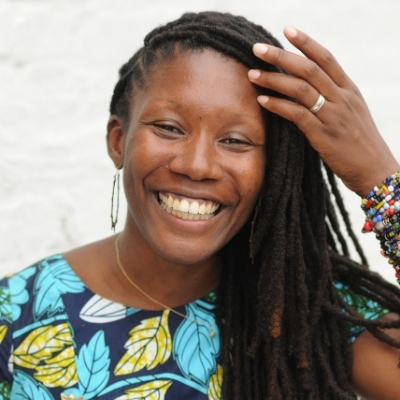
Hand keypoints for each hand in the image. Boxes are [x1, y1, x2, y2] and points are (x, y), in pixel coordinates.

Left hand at [248, 26, 398, 196]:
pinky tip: (262, 100)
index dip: (306, 42)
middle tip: (257, 48)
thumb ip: (334, 96)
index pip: (326, 58)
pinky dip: (278, 105)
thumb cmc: (359, 141)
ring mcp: (333, 116)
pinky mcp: (323, 135)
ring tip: (252, 74)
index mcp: (349, 89)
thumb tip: (308, 86)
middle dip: (281, 56)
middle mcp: (342, 98)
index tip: (287, 29)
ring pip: (300, 89)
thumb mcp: (351, 112)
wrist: (374, 168)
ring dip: (273, 79)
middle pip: (308, 69)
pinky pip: (297, 115)